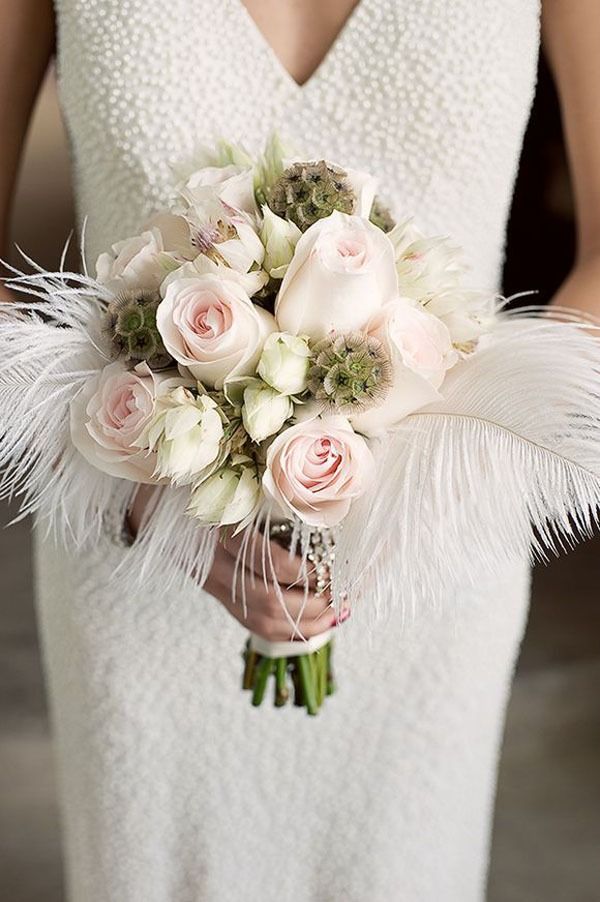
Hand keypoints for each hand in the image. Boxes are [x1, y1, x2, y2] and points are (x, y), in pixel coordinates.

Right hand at [127, 487, 347, 641]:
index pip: (270, 563)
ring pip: (261, 619)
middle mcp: (214, 561)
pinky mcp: (214, 591)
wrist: (150, 494)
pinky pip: (250, 621)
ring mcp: (212, 581)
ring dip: (304, 623)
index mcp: (220, 527)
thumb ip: (267, 487)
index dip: (308, 572)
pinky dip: (284, 629)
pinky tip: (312, 624)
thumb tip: (327, 497)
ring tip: (336, 613)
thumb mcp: (229, 474)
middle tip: (345, 595)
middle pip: (269, 600)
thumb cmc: (200, 477)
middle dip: (314, 605)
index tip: (338, 568)